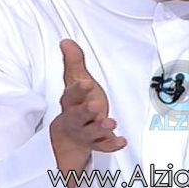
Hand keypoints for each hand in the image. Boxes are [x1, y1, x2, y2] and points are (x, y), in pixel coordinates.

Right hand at [50, 39, 126, 167]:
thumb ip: (74, 62)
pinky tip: (122, 140)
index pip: (72, 95)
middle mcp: (76, 118)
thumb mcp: (75, 81)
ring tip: (111, 123)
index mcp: (71, 101)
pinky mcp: (97, 142)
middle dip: (86, 111)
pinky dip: (112, 144)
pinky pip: (104, 146)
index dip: (79, 89)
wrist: (69, 134)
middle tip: (95, 106)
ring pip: (91, 132)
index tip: (87, 83)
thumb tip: (66, 41)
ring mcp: (86, 131)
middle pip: (79, 116)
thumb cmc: (77, 102)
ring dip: (100, 128)